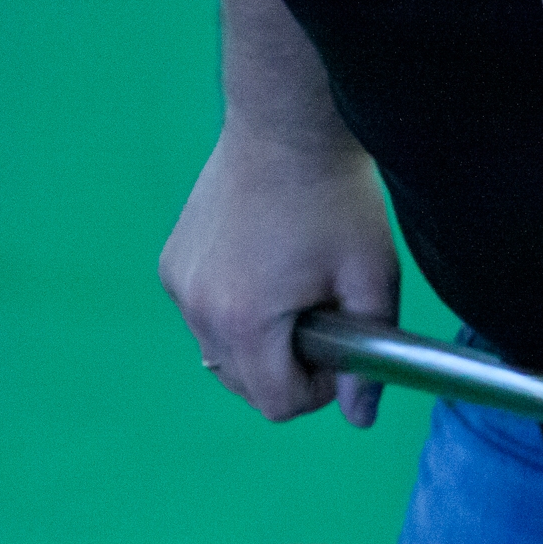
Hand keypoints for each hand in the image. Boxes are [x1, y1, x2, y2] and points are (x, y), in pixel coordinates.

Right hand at [159, 126, 398, 426]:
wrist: (288, 127)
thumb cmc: (336, 200)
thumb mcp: (371, 280)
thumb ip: (366, 356)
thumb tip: (361, 415)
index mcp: (244, 320)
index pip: (276, 403)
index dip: (318, 390)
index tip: (341, 352)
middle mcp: (197, 309)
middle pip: (242, 386)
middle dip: (287, 371)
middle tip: (324, 321)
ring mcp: (178, 284)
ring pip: (220, 354)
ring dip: (258, 344)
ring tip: (296, 292)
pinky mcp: (171, 263)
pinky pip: (202, 317)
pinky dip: (233, 314)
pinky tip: (266, 270)